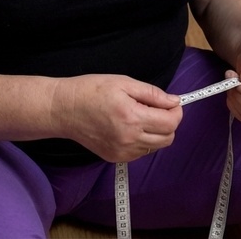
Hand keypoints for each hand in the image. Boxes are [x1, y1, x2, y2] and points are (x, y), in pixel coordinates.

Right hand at [52, 74, 183, 162]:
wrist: (64, 109)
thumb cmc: (91, 91)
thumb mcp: (124, 82)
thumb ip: (152, 94)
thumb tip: (174, 102)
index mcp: (132, 117)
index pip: (171, 123)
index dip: (176, 111)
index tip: (171, 103)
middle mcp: (129, 139)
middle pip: (168, 138)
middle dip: (169, 122)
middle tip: (157, 108)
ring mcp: (122, 152)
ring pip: (155, 147)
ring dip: (156, 132)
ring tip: (140, 116)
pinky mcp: (115, 158)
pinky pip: (141, 152)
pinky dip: (143, 140)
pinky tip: (130, 127)